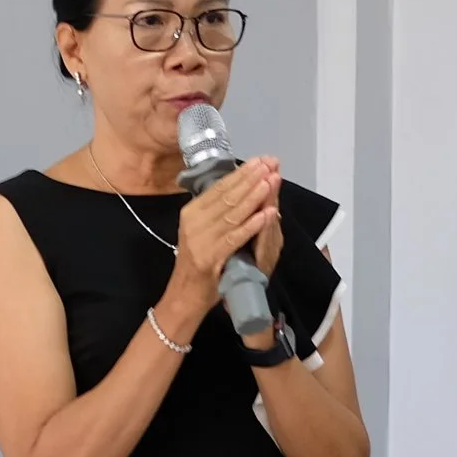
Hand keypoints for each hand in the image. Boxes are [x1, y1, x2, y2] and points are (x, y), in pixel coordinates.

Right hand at [169, 157, 280, 312]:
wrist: (185, 295)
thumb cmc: (199, 263)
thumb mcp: (204, 231)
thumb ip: (217, 212)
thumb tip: (239, 187)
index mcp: (192, 212)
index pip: (220, 187)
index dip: (242, 173)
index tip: (262, 160)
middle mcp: (193, 221)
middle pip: (228, 196)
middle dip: (252, 178)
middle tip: (271, 164)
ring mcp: (201, 239)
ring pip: (233, 213)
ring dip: (255, 196)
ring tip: (271, 181)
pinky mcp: (210, 257)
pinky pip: (234, 237)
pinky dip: (252, 225)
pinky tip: (267, 214)